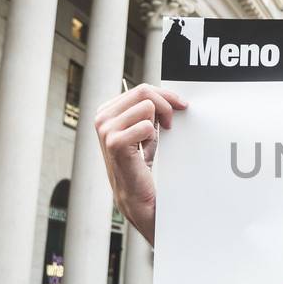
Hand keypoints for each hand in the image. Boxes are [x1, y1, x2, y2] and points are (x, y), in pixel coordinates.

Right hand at [93, 83, 187, 245]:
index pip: (141, 89)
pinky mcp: (115, 143)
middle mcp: (102, 118)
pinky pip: (148, 126)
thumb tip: (169, 95)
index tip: (180, 104)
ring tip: (149, 142)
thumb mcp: (143, 131)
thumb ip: (147, 110)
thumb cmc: (139, 163)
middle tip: (173, 122)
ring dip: (157, 125)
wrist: (135, 195)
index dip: (165, 95)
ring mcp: (106, 130)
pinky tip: (144, 151)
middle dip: (166, 104)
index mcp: (106, 111)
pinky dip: (152, 138)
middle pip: (144, 92)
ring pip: (147, 107)